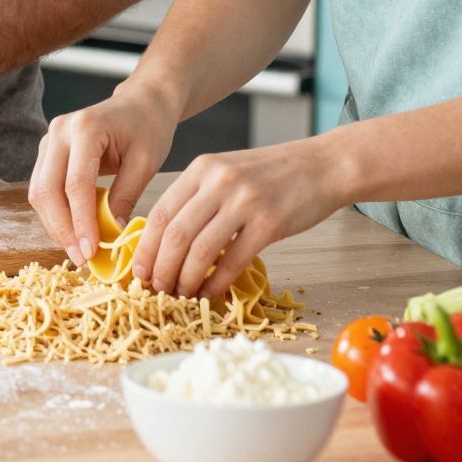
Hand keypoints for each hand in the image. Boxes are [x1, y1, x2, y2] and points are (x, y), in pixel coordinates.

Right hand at [27, 85, 175, 265]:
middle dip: (62, 229)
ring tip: (78, 250)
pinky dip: (56, 214)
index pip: (76, 185)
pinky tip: (73, 232)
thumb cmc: (148, 128)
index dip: (81, 222)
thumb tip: (109, 236)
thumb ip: (125, 197)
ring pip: (39, 193)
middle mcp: (59, 131)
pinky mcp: (47, 152)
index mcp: (86, 128)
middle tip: (81, 259)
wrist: (141, 102)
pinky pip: (44, 189)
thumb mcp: (145, 163)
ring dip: (56, 225)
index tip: (90, 252)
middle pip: (47, 190)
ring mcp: (49, 140)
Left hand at [130, 138, 346, 298]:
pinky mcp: (269, 223)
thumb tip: (165, 243)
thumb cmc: (272, 175)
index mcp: (202, 168)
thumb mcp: (227, 173)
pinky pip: (233, 261)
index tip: (139, 273)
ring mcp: (244, 201)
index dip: (145, 248)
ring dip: (186, 280)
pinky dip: (216, 282)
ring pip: (200, 251)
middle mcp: (219, 181)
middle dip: (161, 270)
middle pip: (175, 235)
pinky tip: (211, 292)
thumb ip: (197, 199)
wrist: (322, 166)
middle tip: (157, 291)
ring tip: (182, 295)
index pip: (160, 212)